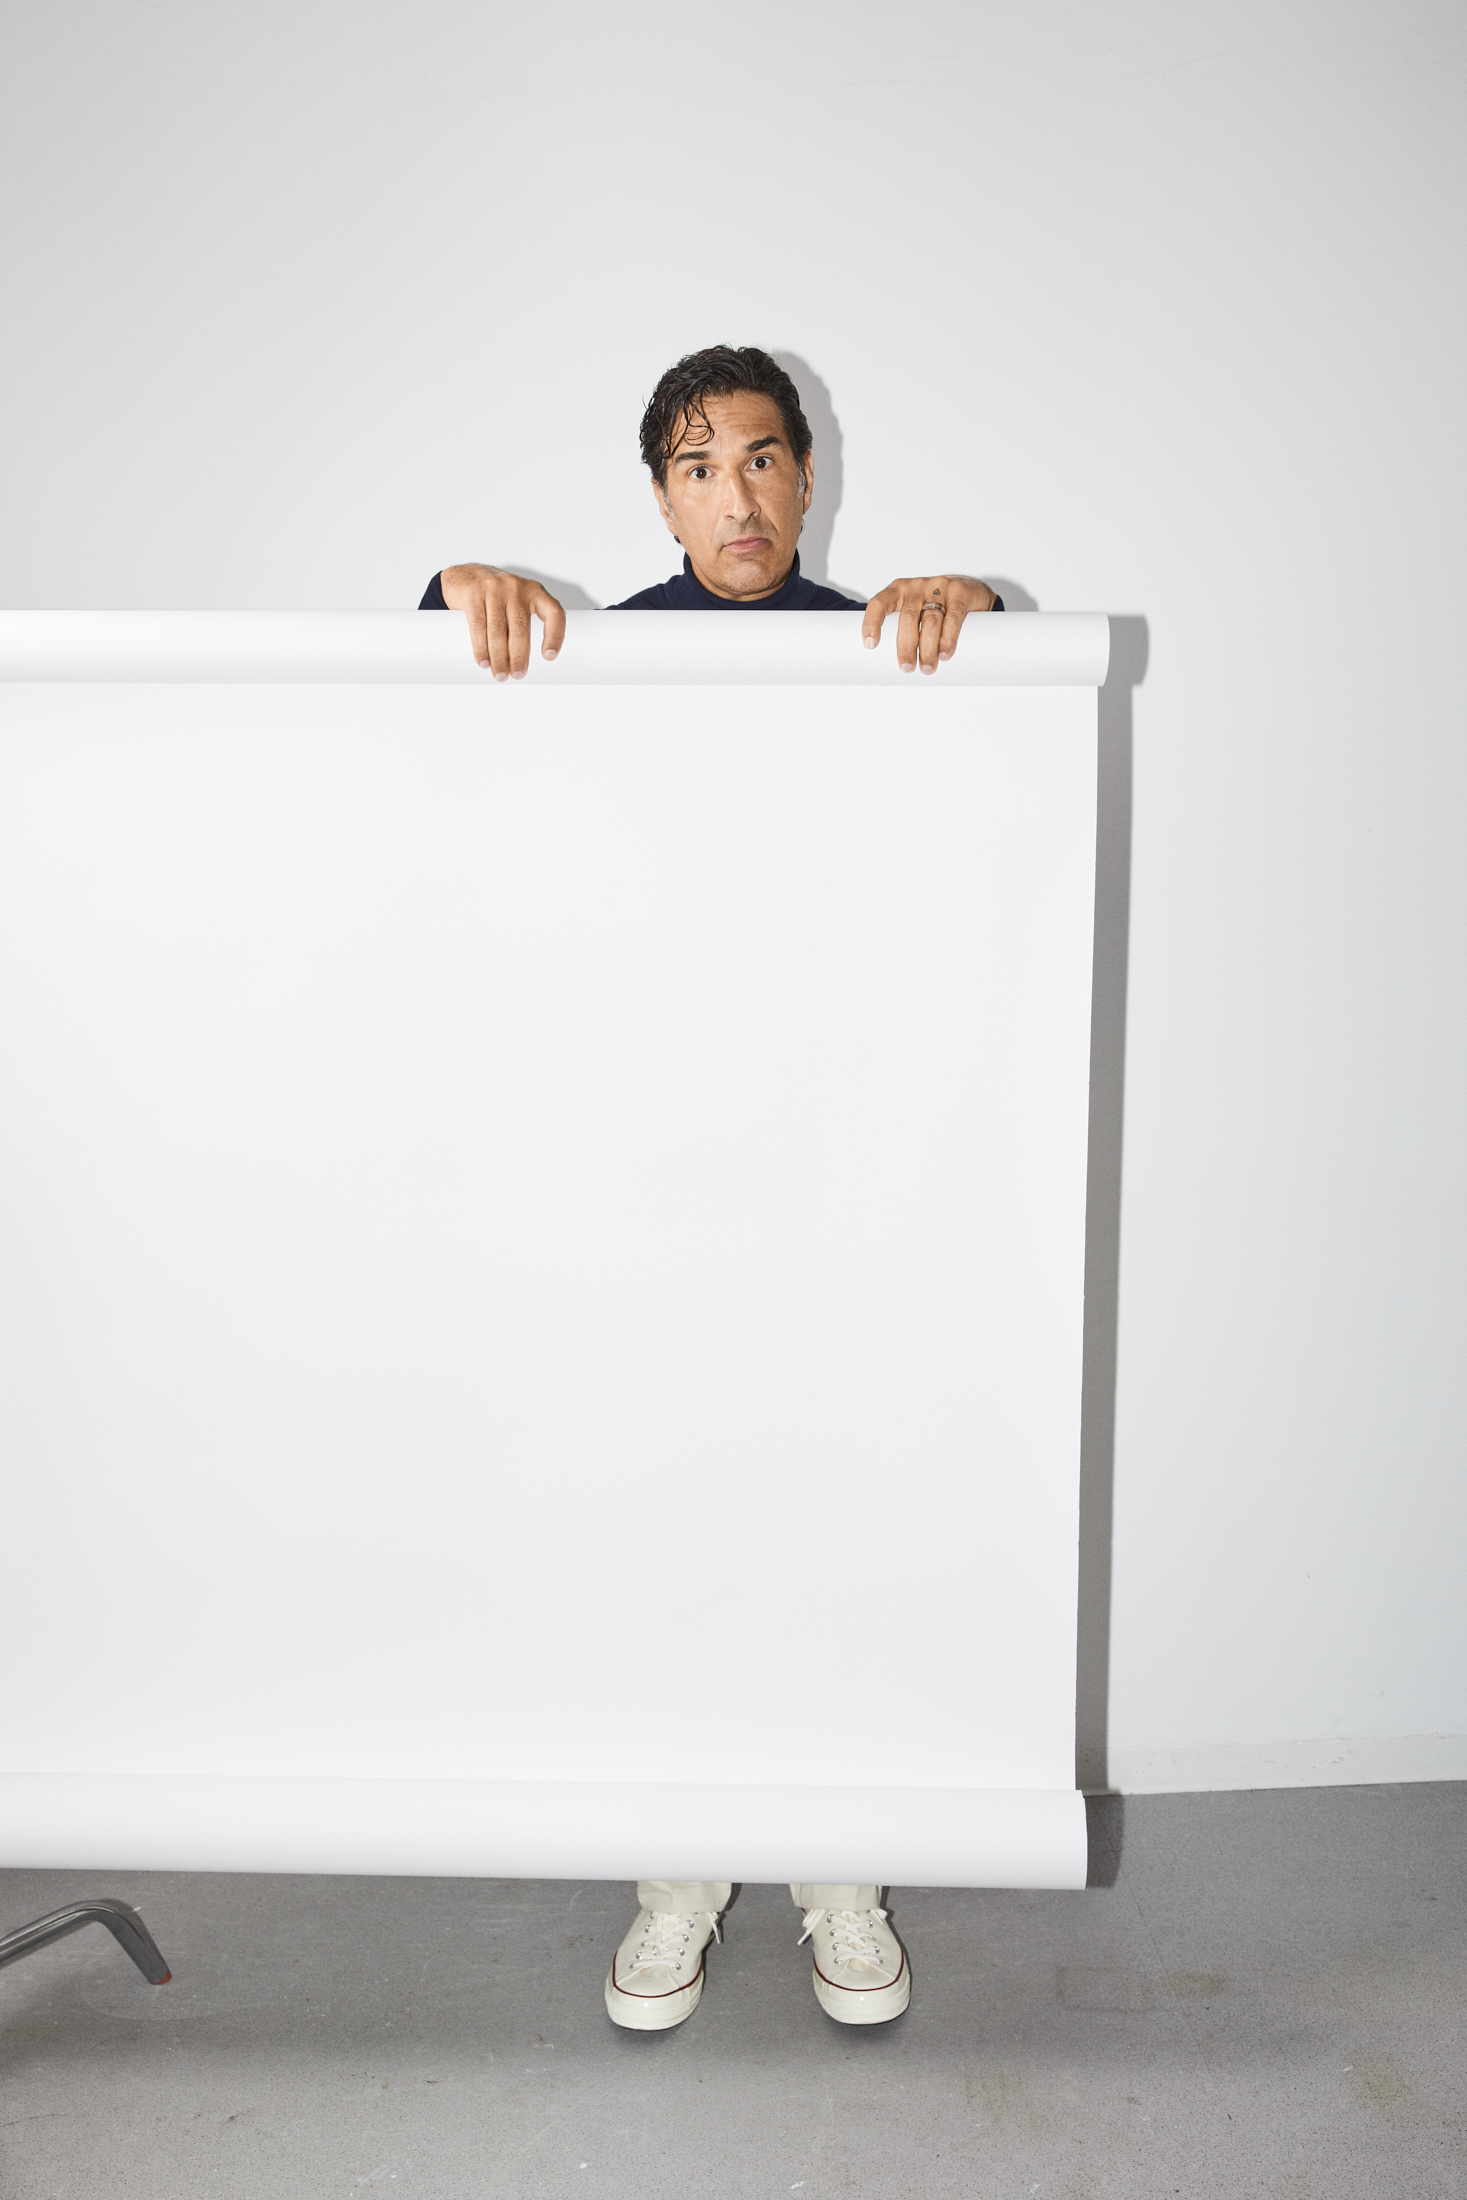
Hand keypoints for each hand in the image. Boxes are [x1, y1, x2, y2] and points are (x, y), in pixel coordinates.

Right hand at [439, 564, 565, 677]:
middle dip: (519, 657)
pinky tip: (483, 661)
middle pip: (520, 628)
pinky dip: (480, 648)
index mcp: (534, 591)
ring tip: (499, 674)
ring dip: (499, 657)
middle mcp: (516, 587)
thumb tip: (524, 661)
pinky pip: (478, 625)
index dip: (555, 635)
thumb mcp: (515, 602)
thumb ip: (523, 622)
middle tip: (517, 675)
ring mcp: (494, 588)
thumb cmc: (495, 596)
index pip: (554, 612)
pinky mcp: (473, 592)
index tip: (549, 657)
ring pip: (498, 630)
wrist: (463, 576)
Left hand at [862, 575, 998, 672]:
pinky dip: (948, 638)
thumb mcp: (913, 610)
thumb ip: (901, 628)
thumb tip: (885, 665)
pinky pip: (953, 617)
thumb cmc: (933, 606)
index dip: (872, 622)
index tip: (870, 645)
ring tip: (927, 668)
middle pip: (908, 618)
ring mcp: (939, 587)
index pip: (879, 603)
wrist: (969, 589)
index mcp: (898, 591)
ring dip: (928, 648)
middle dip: (906, 646)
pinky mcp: (960, 592)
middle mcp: (916, 586)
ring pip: (931, 621)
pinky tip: (945, 653)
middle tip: (906, 668)